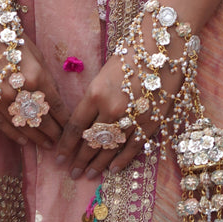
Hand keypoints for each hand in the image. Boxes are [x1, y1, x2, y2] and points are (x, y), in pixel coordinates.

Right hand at [0, 35, 68, 151]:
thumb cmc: (9, 37)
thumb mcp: (35, 53)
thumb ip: (45, 77)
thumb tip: (54, 98)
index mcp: (36, 77)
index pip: (55, 106)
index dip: (64, 120)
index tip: (70, 129)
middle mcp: (18, 91)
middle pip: (41, 119)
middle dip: (54, 132)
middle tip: (62, 141)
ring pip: (23, 125)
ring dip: (37, 137)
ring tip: (47, 144)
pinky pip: (2, 124)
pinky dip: (14, 134)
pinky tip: (24, 141)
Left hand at [55, 39, 183, 182]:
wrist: (163, 47)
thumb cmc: (130, 54)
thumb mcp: (104, 73)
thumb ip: (94, 98)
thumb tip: (84, 123)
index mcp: (95, 93)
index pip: (75, 127)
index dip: (66, 145)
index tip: (59, 158)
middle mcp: (111, 109)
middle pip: (91, 141)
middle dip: (79, 159)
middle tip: (71, 172)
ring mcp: (131, 118)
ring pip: (110, 148)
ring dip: (98, 164)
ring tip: (88, 174)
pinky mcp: (150, 124)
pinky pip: (132, 148)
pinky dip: (122, 160)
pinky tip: (112, 169)